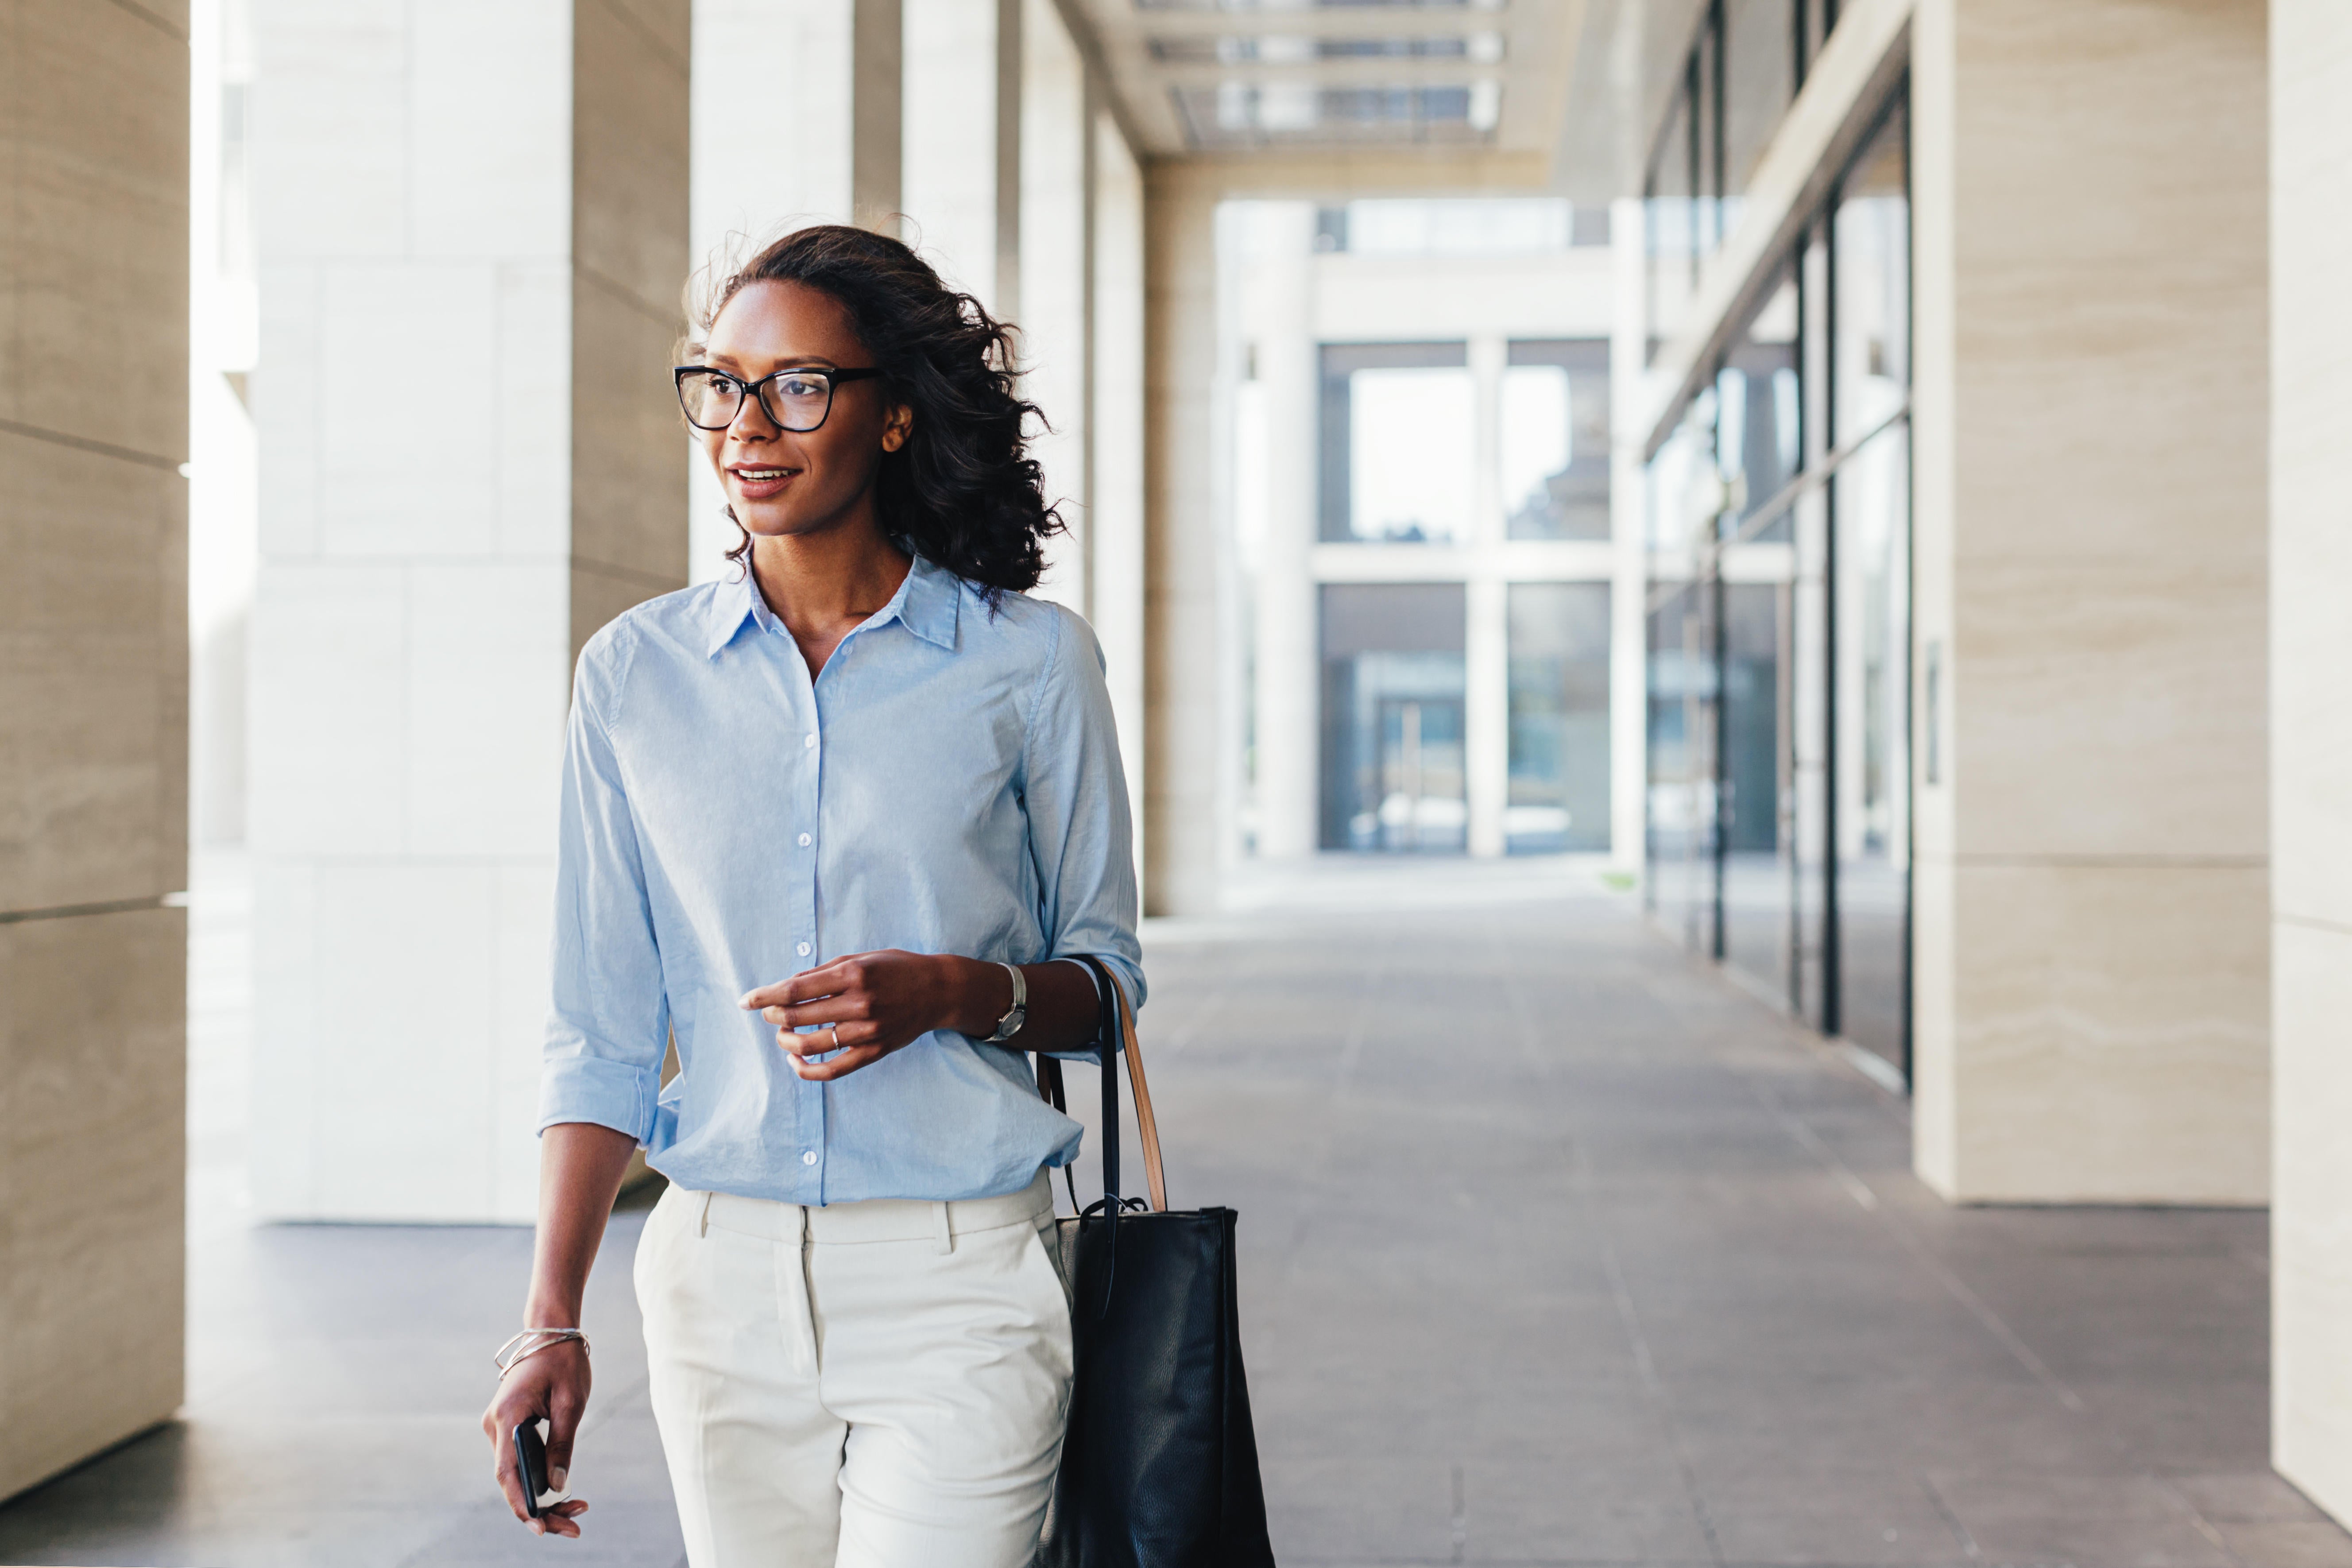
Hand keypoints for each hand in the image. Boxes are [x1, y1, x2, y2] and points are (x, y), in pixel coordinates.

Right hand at [481, 1339, 592, 1537]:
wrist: (551, 1331)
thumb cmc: (564, 1361)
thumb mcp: (572, 1404)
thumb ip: (562, 1446)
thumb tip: (557, 1487)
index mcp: (507, 1416)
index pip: (508, 1473)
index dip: (522, 1505)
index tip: (543, 1528)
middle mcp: (494, 1425)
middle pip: (510, 1480)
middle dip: (539, 1508)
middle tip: (574, 1528)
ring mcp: (498, 1426)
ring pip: (514, 1474)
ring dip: (540, 1496)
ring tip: (575, 1514)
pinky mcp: (507, 1426)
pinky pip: (518, 1460)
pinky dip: (536, 1479)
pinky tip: (560, 1494)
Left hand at [741, 949, 991, 1080]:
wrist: (937, 991)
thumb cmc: (895, 969)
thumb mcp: (859, 958)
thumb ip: (822, 972)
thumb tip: (784, 987)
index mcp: (852, 974)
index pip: (794, 989)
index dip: (764, 996)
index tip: (745, 1001)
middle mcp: (858, 1003)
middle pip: (797, 1016)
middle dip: (773, 1016)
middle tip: (768, 1014)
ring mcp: (867, 1031)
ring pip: (809, 1045)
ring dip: (786, 1041)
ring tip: (783, 1033)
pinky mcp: (873, 1051)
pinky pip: (832, 1070)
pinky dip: (807, 1070)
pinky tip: (795, 1062)